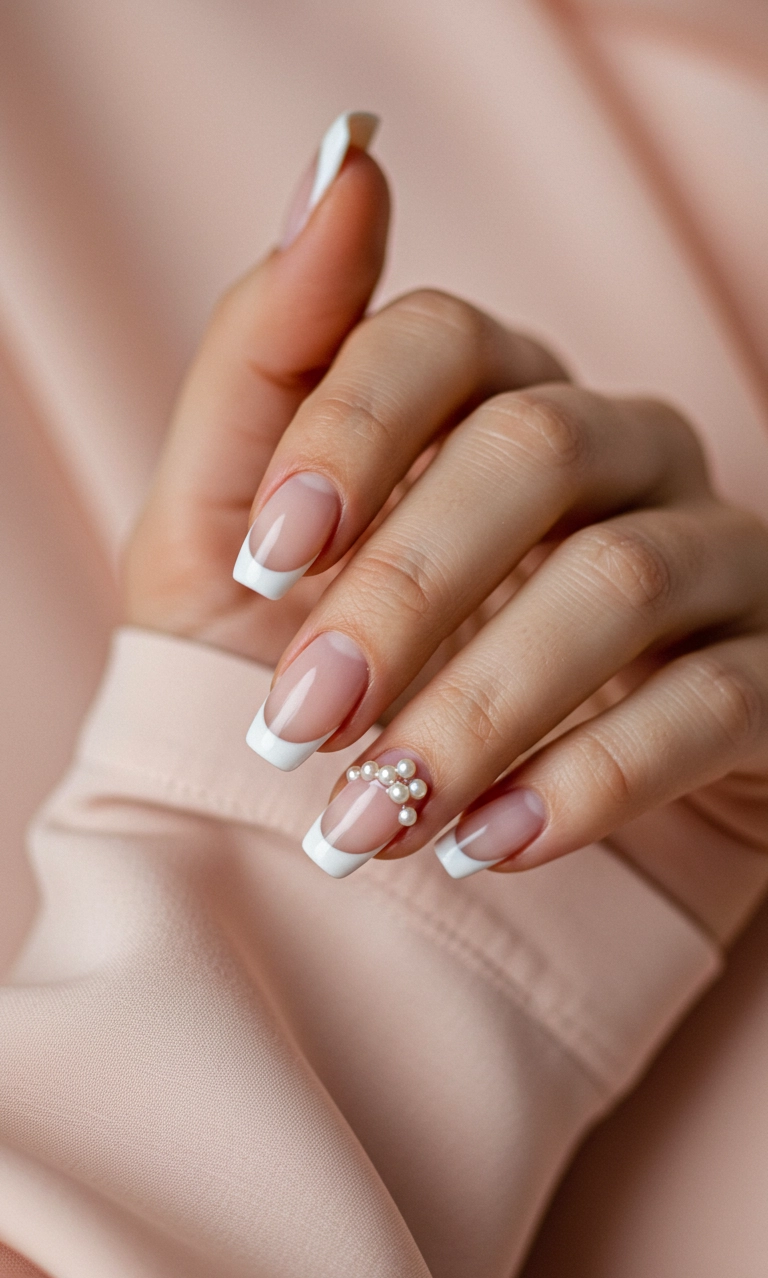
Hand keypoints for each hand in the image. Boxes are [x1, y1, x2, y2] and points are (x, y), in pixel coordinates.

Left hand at [125, 122, 767, 940]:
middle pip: (536, 451)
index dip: (349, 431)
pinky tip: (487, 843)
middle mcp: (618, 453)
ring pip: (622, 582)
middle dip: (403, 592)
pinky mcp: (766, 679)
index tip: (263, 563)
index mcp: (492, 399)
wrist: (436, 838)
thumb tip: (339, 166)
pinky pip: (710, 708)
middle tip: (302, 720)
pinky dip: (588, 780)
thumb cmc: (325, 674)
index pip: (443, 338)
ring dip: (479, 707)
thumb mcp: (235, 537)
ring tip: (371, 816)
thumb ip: (266, 367)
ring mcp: (710, 559)